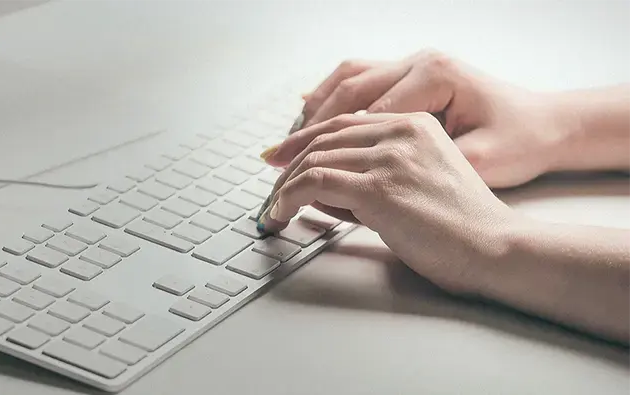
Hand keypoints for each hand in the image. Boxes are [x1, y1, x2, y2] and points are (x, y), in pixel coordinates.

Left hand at [261, 113, 517, 291]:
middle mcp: (400, 131)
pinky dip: (289, 196)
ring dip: (285, 185)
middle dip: (289, 161)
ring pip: (316, 158)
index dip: (306, 140)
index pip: (343, 124)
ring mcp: (389, 157)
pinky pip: (316, 183)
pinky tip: (280, 212)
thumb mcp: (420, 182)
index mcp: (414, 124)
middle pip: (324, 137)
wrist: (495, 247)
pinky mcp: (379, 187)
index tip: (283, 157)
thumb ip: (373, 176)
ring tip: (273, 207)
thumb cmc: (462, 224)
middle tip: (270, 183)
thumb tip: (322, 189)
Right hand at [296, 50, 570, 187]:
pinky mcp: (413, 73)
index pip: (364, 115)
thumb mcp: (474, 164)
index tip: (297, 176)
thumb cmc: (518, 142)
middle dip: (307, 128)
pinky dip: (331, 95)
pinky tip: (312, 113)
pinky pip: (361, 77)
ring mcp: (415, 62)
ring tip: (288, 142)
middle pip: (347, 90)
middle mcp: (420, 61)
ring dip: (314, 109)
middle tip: (276, 158)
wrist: (547, 124)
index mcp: (435, 77)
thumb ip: (412, 172)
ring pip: (348, 78)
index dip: (325, 148)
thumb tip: (351, 186)